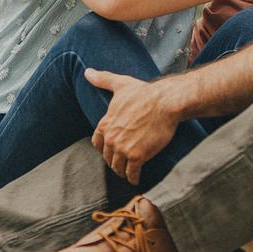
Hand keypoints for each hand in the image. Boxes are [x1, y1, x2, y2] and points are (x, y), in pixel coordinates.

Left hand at [87, 70, 182, 185]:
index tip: (112, 151)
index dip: (105, 148)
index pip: (98, 143)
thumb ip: (103, 79)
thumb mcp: (121, 84)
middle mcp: (111, 138)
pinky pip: (131, 173)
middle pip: (108, 157)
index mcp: (106, 123)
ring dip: (123, 171)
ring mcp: (123, 148)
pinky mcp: (137, 156)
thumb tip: (87, 72)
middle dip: (114, 161)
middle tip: (122, 164)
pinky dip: (133, 178)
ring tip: (129, 173)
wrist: (164, 103)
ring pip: (118, 167)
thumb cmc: (144, 93)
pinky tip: (137, 180)